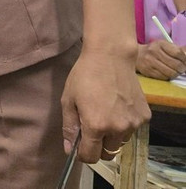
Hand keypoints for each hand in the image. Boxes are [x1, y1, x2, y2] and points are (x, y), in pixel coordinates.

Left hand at [61, 49, 150, 163]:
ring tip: (105, 112)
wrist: (111, 56)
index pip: (91, 156)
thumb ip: (69, 126)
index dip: (82, 154)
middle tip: (91, 127)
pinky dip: (124, 123)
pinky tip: (117, 105)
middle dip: (98, 145)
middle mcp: (117, 128)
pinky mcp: (144, 116)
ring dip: (112, 135)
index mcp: (96, 126)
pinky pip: (132, 129)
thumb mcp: (68, 99)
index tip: (79, 146)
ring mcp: (133, 123)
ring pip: (120, 142)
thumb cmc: (84, 76)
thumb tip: (69, 150)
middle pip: (107, 153)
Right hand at [136, 41, 185, 79]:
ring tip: (175, 71)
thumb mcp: (164, 46)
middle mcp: (154, 51)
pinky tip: (166, 73)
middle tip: (181, 69)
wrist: (136, 55)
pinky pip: (164, 77)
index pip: (178, 53)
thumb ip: (176, 50)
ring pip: (171, 73)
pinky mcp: (147, 71)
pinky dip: (168, 76)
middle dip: (182, 68)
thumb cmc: (154, 50)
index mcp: (160, 43)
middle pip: (176, 64)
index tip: (184, 61)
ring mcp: (149, 62)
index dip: (184, 59)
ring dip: (176, 73)